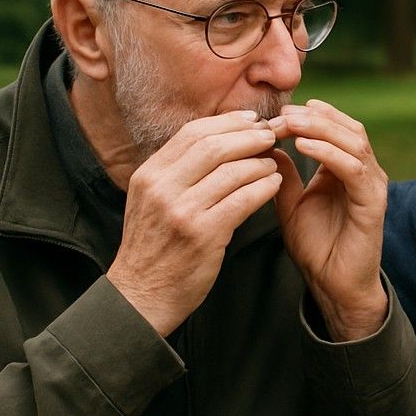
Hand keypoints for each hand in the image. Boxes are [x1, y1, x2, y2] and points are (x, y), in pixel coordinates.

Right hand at [106, 112, 282, 336]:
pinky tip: (274, 184)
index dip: (227, 122)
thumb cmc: (154, 249)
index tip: (251, 120)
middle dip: (249, 136)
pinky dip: (263, 187)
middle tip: (272, 136)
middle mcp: (162, 188)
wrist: (141, 295)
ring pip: (232, 170)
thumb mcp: (151, 202)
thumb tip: (218, 142)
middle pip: (213, 145)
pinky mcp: (203, 234)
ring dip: (260, 162)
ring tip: (274, 163)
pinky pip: (243, 200)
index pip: (192, 133)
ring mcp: (182, 211)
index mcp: (149, 175)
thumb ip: (176, 173)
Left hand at [267, 100, 387, 340]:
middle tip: (282, 113)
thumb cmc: (316, 247)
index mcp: (346, 169)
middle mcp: (364, 172)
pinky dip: (329, 153)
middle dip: (313, 116)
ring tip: (290, 124)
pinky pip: (354, 169)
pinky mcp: (373, 204)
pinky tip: (304, 148)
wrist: (333, 285)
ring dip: (320, 128)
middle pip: (347, 127)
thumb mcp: (291, 204)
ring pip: (354, 141)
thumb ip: (284, 175)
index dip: (307, 116)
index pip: (335, 126)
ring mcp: (372, 186)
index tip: (274, 114)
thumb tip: (268, 145)